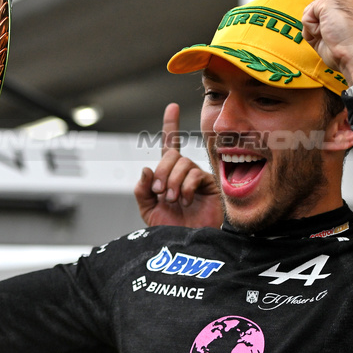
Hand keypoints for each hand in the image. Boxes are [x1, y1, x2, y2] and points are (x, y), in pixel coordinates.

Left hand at [135, 104, 222, 228]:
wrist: (186, 245)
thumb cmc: (170, 230)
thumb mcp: (148, 209)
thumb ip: (142, 189)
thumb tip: (146, 169)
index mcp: (169, 175)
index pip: (170, 145)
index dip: (171, 125)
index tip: (172, 107)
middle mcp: (184, 173)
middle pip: (172, 155)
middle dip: (162, 172)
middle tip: (160, 192)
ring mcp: (197, 178)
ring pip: (182, 164)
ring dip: (173, 181)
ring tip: (173, 199)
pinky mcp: (209, 186)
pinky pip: (195, 175)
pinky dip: (186, 187)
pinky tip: (186, 200)